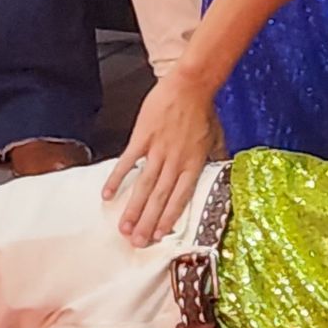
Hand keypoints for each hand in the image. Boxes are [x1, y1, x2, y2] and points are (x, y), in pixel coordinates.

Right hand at [102, 70, 222, 246]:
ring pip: (144, 186)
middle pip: (160, 199)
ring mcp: (158, 150)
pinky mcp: (142, 137)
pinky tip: (108, 194)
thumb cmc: (203, 110)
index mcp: (193, 165)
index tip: (158, 237)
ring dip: (133, 209)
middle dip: (147, 223)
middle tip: (136, 242)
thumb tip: (220, 174)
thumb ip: (214, 160)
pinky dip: (117, 178)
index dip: (168, 219)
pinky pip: (127, 162)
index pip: (180, 199)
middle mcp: (175, 162)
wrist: (190, 84)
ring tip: (123, 228)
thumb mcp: (216, 138)